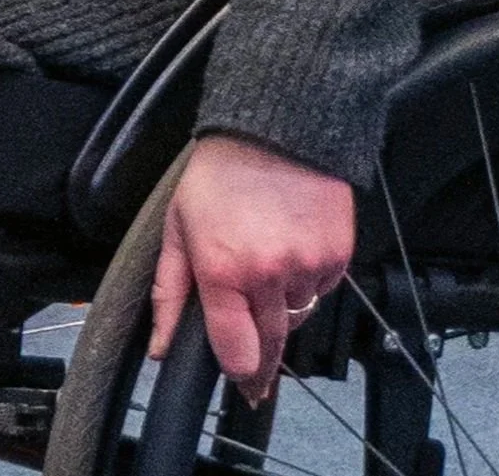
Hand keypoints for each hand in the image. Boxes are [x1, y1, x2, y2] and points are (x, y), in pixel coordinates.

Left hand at [148, 134, 355, 405]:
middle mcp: (268, 275)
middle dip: (262, 350)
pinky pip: (322, 290)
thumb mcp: (179, 227)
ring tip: (269, 265)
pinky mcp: (337, 254)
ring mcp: (307, 266)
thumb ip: (169, 293)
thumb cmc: (220, 173)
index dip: (237, 371)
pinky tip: (293, 248)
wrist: (277, 125)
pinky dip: (308, 281)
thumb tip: (160, 349)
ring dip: (283, 306)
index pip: (237, 355)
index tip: (238, 374)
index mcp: (222, 271)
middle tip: (255, 347)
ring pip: (298, 317)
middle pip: (272, 346)